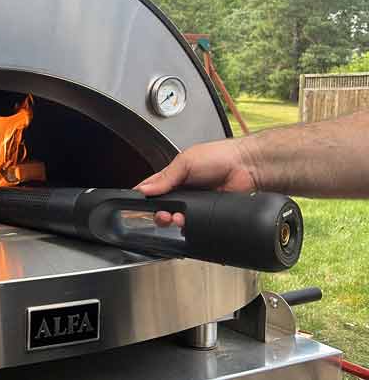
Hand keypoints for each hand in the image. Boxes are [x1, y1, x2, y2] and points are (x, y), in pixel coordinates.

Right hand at [134, 139, 257, 226]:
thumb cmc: (218, 156)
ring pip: (175, 218)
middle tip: (162, 214)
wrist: (246, 167)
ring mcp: (194, 204)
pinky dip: (188, 226)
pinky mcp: (206, 213)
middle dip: (158, 213)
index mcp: (174, 176)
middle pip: (161, 207)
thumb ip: (165, 177)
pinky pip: (193, 224)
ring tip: (176, 218)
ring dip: (172, 220)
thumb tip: (145, 189)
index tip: (138, 204)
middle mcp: (182, 190)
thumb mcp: (185, 161)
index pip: (152, 188)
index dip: (143, 197)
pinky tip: (187, 222)